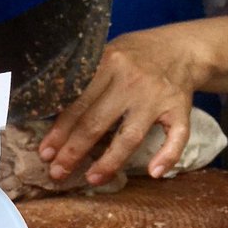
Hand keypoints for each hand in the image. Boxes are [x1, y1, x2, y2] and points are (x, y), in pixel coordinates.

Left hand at [38, 27, 200, 185]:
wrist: (181, 48)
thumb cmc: (134, 55)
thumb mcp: (106, 54)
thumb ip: (84, 79)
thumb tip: (49, 111)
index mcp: (108, 64)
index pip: (77, 104)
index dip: (59, 131)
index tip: (45, 152)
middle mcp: (132, 81)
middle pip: (97, 123)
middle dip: (74, 151)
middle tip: (58, 172)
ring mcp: (158, 97)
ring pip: (131, 136)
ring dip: (110, 161)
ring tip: (93, 179)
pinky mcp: (181, 108)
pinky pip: (177, 136)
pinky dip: (168, 155)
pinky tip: (154, 173)